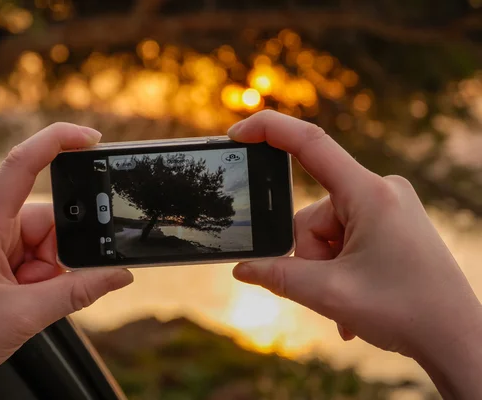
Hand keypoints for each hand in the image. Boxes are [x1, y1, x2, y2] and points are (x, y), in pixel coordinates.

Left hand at [0, 123, 132, 398]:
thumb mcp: (25, 315)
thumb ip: (78, 292)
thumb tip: (120, 275)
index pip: (22, 165)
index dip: (57, 142)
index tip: (91, 138)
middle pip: (52, 218)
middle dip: (64, 252)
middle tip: (54, 282)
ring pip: (52, 243)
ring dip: (55, 272)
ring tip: (36, 300)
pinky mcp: (5, 262)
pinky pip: (44, 260)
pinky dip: (50, 280)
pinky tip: (36, 300)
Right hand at [228, 110, 481, 398]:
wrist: (458, 338)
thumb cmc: (406, 311)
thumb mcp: (330, 294)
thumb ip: (278, 277)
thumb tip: (242, 268)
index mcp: (369, 194)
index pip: (310, 144)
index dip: (268, 130)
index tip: (236, 135)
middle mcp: (380, 191)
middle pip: (312, 215)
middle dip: (309, 255)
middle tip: (329, 289)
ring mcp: (387, 206)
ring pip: (327, 232)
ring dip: (326, 268)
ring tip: (347, 302)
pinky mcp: (391, 222)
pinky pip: (346, 236)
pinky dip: (340, 267)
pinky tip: (355, 299)